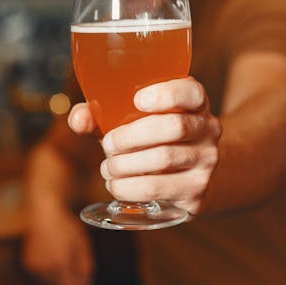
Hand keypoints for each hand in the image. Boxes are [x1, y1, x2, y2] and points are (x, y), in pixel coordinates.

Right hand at [23, 199, 94, 284]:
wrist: (43, 213)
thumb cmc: (65, 226)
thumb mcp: (81, 243)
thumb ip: (85, 266)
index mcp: (59, 263)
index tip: (86, 281)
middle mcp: (44, 267)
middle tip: (78, 273)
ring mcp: (34, 266)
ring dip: (60, 279)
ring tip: (66, 261)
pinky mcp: (28, 264)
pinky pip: (42, 277)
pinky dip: (50, 273)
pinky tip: (55, 258)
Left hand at [68, 77, 221, 214]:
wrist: (194, 177)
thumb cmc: (152, 140)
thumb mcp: (132, 121)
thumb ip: (101, 115)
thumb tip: (79, 119)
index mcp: (193, 103)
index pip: (191, 92)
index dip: (166, 94)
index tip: (137, 100)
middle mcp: (207, 129)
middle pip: (173, 127)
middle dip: (130, 136)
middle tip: (108, 146)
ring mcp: (205, 162)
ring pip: (163, 158)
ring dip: (124, 165)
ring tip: (108, 168)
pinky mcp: (196, 192)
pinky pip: (157, 188)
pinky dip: (128, 188)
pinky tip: (116, 185)